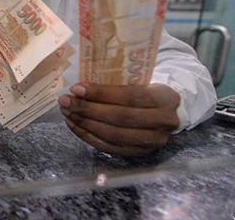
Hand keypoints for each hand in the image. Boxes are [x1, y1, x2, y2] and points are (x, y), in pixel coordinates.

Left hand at [58, 82, 180, 156]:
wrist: (169, 111)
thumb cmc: (148, 91)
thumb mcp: (141, 81)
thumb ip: (117, 83)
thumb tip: (80, 87)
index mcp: (164, 99)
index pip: (130, 96)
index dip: (101, 93)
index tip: (77, 88)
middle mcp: (162, 123)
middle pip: (120, 118)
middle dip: (88, 109)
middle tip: (66, 101)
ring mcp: (151, 142)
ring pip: (112, 135)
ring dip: (85, 123)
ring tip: (67, 112)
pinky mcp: (139, 153)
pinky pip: (108, 147)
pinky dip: (88, 136)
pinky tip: (74, 124)